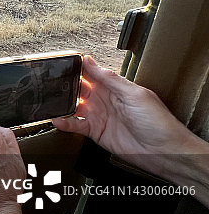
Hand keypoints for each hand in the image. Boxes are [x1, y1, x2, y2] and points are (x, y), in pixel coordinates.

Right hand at [52, 56, 200, 180]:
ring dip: (62, 104)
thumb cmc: (158, 122)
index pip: (91, 73)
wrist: (164, 152)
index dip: (77, 68)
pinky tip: (57, 119)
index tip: (61, 64)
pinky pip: (76, 126)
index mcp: (114, 87)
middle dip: (65, 85)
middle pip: (79, 89)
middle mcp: (105, 100)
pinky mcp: (96, 132)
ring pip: (74, 106)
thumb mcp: (134, 94)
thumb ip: (110, 79)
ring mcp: (99, 116)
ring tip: (49, 101)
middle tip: (49, 82)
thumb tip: (91, 61)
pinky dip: (65, 123)